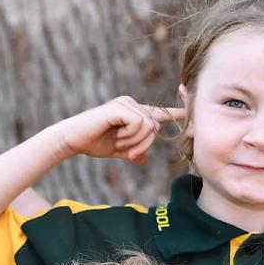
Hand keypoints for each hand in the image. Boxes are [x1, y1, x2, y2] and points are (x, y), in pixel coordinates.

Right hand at [52, 97, 183, 164]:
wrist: (71, 140)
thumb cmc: (91, 143)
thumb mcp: (116, 150)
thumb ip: (132, 152)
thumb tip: (143, 160)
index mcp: (132, 112)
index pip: (158, 113)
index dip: (176, 114)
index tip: (192, 115)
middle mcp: (131, 104)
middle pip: (156, 125)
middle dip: (143, 143)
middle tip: (126, 150)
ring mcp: (126, 103)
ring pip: (149, 126)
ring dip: (136, 141)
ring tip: (119, 144)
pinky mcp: (120, 107)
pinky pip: (140, 123)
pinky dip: (131, 135)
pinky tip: (117, 137)